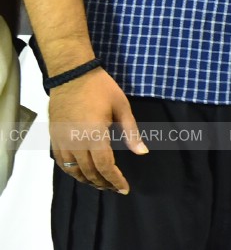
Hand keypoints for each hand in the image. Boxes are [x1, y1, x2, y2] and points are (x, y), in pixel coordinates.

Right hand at [49, 69, 146, 193]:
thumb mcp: (122, 107)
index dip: (115, 180)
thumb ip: (131, 132)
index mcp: (95, 136)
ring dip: (87, 180)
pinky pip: (61, 162)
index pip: (105, 166)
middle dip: (104, 183)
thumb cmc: (101, 89)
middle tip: (115, 188)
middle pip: (89, 172)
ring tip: (101, 183)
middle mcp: (76, 143)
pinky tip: (81, 173)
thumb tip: (142, 152)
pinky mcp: (53, 138)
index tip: (125, 189)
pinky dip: (72, 172)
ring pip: (73, 170)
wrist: (72, 76)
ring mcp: (62, 142)